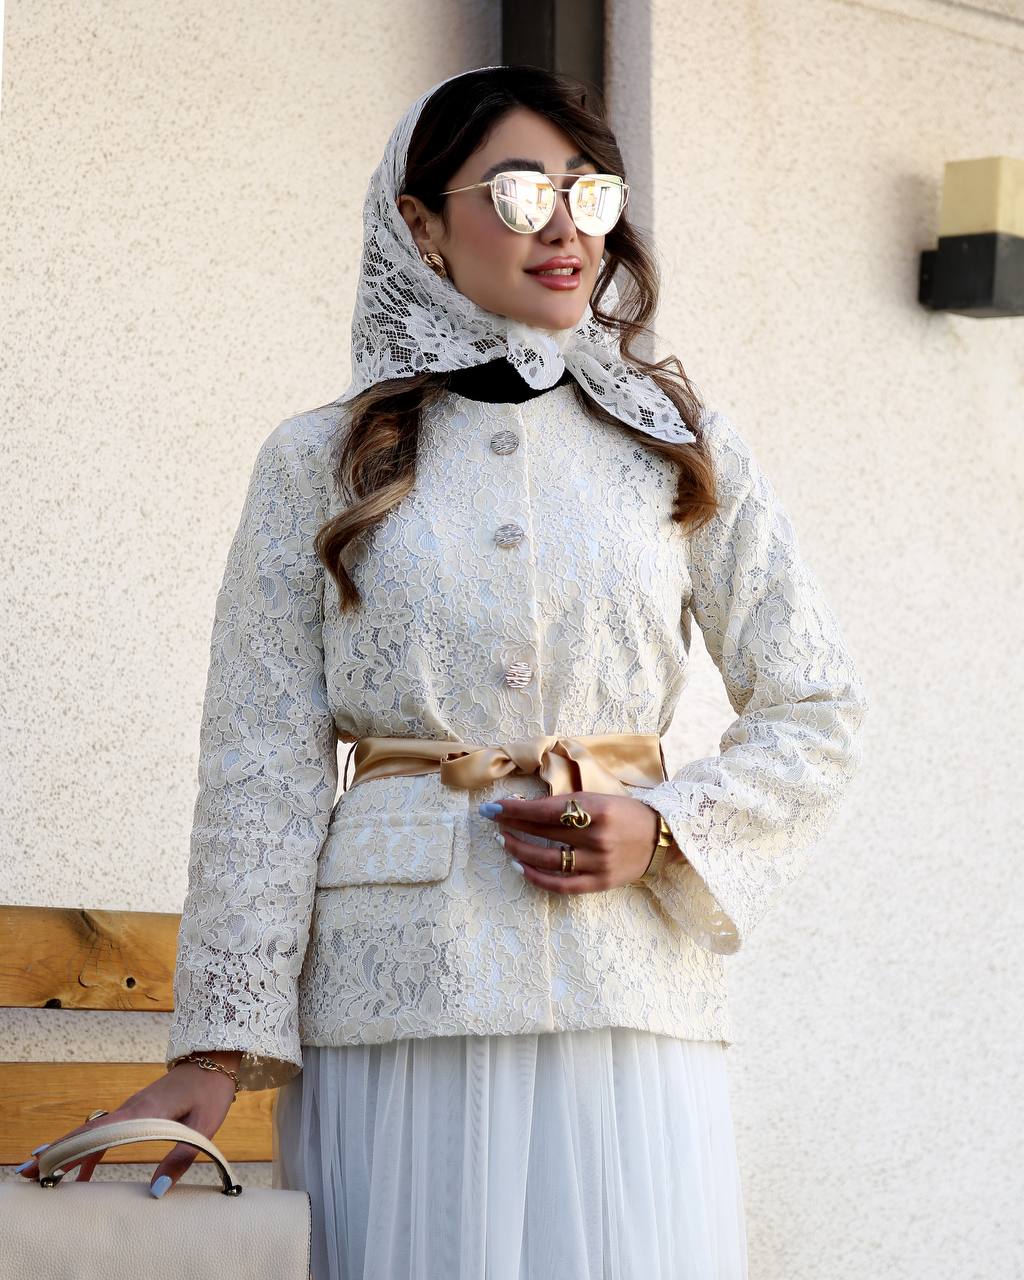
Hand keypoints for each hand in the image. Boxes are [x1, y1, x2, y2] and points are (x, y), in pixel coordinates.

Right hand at [13, 1049, 240, 1196]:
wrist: (214, 1059)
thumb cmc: (210, 1092)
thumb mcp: (204, 1127)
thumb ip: (180, 1159)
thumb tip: (155, 1193)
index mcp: (144, 1111)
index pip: (100, 1133)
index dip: (73, 1150)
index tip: (47, 1164)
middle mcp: (130, 1107)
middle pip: (86, 1132)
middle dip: (57, 1152)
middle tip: (28, 1172)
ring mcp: (130, 1108)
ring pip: (91, 1131)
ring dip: (68, 1151)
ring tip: (42, 1175)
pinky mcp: (135, 1110)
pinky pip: (105, 1130)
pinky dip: (88, 1149)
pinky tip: (82, 1173)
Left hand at [481, 792, 661, 893]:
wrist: (662, 839)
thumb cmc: (626, 813)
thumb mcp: (600, 798)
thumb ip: (568, 803)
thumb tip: (526, 805)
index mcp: (596, 809)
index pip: (545, 810)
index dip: (516, 809)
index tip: (493, 807)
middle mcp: (596, 837)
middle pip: (543, 833)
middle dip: (512, 825)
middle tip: (493, 821)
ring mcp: (598, 863)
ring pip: (548, 860)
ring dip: (520, 850)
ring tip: (504, 842)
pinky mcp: (600, 883)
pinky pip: (562, 885)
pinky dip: (538, 877)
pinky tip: (521, 868)